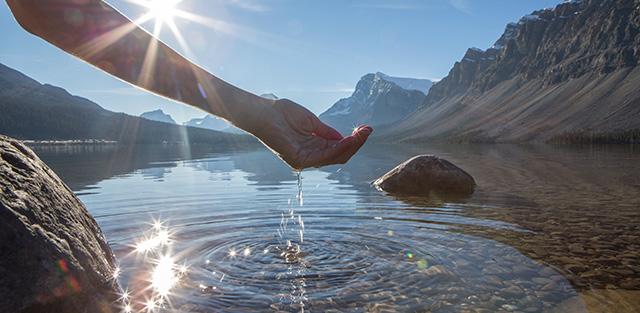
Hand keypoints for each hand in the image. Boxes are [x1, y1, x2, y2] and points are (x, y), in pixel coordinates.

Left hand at [253, 99, 371, 169]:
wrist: (264, 112)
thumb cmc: (282, 114)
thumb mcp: (311, 122)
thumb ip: (326, 132)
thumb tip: (344, 138)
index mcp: (312, 147)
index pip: (337, 148)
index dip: (352, 141)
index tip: (365, 129)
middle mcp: (310, 156)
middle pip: (339, 155)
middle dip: (355, 144)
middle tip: (367, 131)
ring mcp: (304, 159)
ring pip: (334, 157)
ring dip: (350, 146)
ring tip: (362, 134)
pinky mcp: (299, 160)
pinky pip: (324, 156)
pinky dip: (338, 148)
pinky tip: (348, 139)